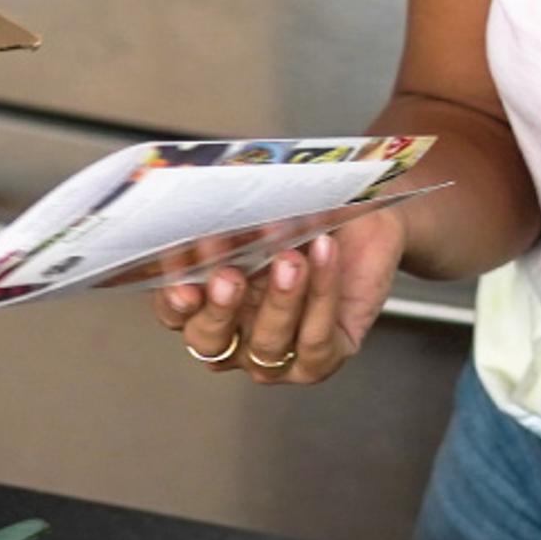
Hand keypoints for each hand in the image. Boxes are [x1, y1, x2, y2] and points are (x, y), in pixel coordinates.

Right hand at [153, 209, 402, 387]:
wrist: (367, 219)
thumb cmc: (312, 214)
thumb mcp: (267, 201)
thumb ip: (231, 198)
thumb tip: (200, 179)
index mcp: (208, 296)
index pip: (175, 307)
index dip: (173, 293)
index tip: (182, 267)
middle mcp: (236, 332)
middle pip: (207, 340)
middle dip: (217, 308)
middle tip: (228, 275)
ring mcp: (276, 353)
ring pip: (264, 346)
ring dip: (278, 302)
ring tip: (290, 259)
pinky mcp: (320, 360)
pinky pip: (314, 340)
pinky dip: (320, 294)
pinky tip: (324, 255)